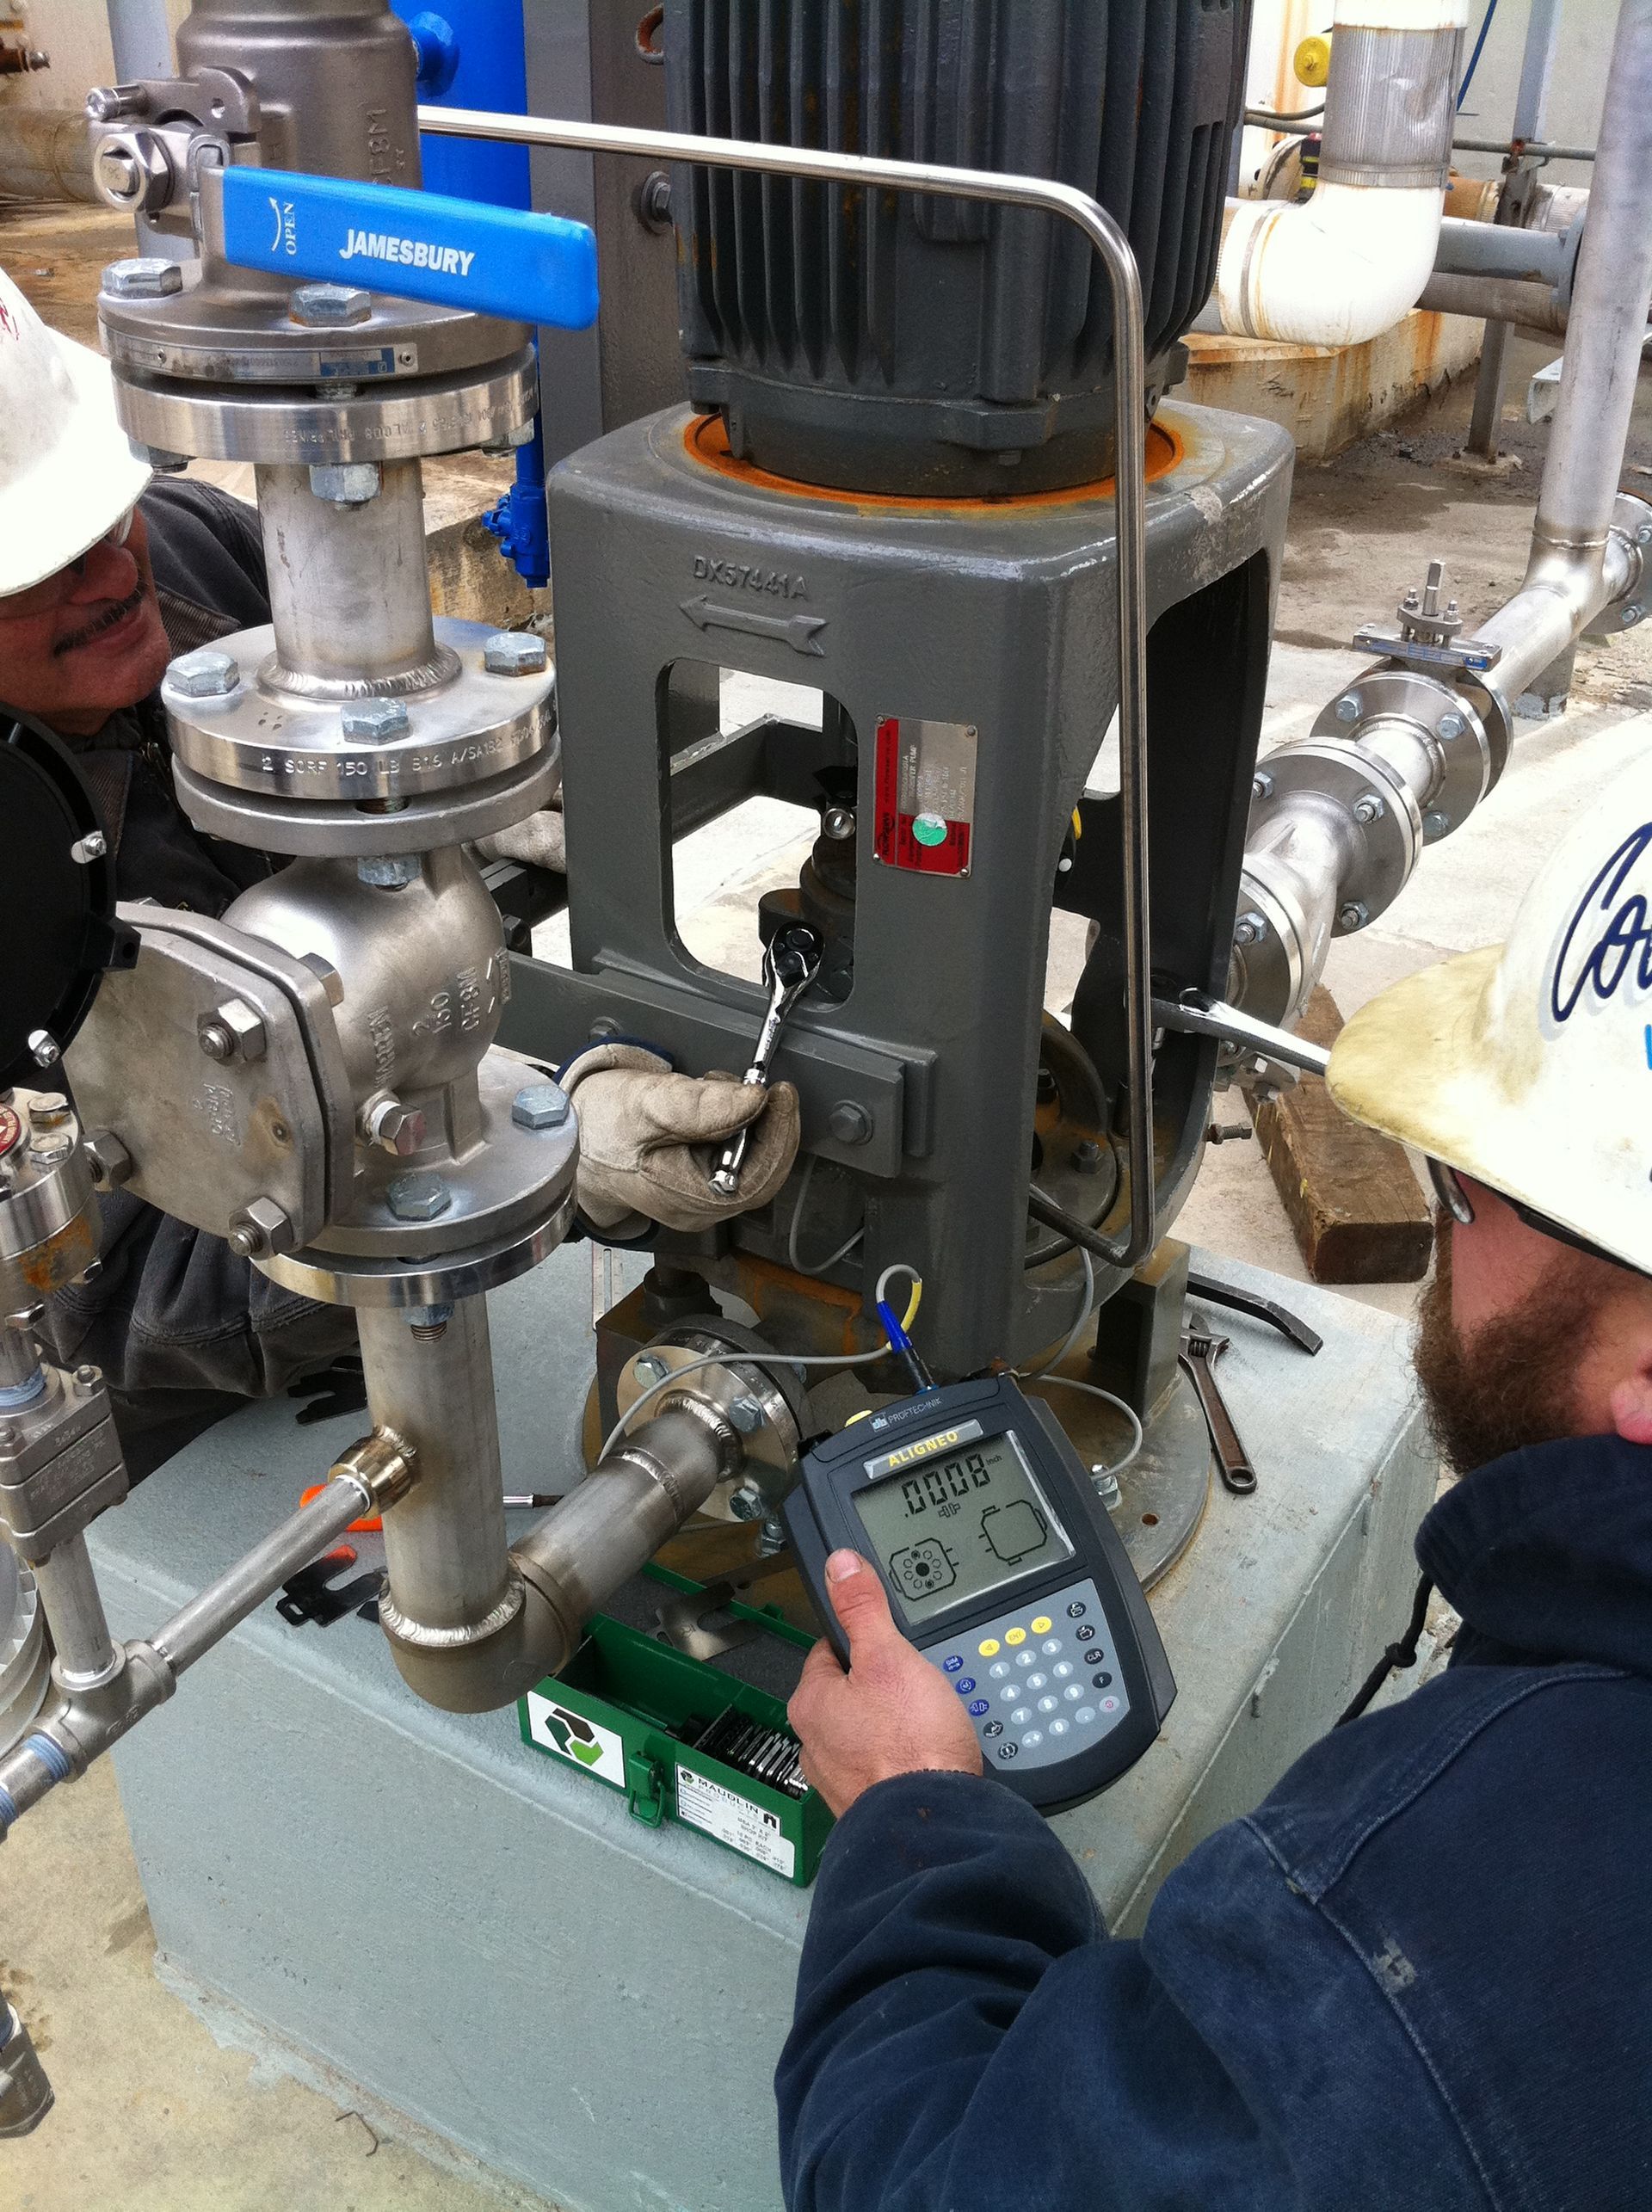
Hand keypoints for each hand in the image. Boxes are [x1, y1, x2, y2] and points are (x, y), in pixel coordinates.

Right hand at [560, 1043, 800, 1233]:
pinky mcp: (700, 1183)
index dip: (778, 1135)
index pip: (758, 1179)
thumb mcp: (646, 1103)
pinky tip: (715, 1106)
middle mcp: (698, 1209)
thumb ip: (699, 1105)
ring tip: (721, 1090)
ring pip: (753, 1164)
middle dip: (768, 1125)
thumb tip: (754, 1100)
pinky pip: (737, 1159)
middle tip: (761, 1086)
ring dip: (753, 1123)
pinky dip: (739, 1126)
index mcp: (686, 1199)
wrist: (571, 1137)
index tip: (779, 1093)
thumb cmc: (600, 1125)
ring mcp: (700, 1200)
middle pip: (763, 1173)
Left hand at [788, 1551, 981, 1817]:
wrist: (934, 1823)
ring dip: (892, 1726)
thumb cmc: (909, 1747)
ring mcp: (841, 1779)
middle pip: (848, 1695)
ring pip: (865, 1734)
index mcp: (811, 1703)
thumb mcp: (890, 1656)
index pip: (829, 1652)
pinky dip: (903, 1759)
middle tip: (915, 1683)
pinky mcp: (869, 1805)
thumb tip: (840, 1566)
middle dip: (880, 1687)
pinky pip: (884, 1768)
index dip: (861, 1641)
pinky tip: (927, 1755)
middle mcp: (816, 1744)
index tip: (883, 1641)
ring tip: (926, 1720)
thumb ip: (863, 1609)